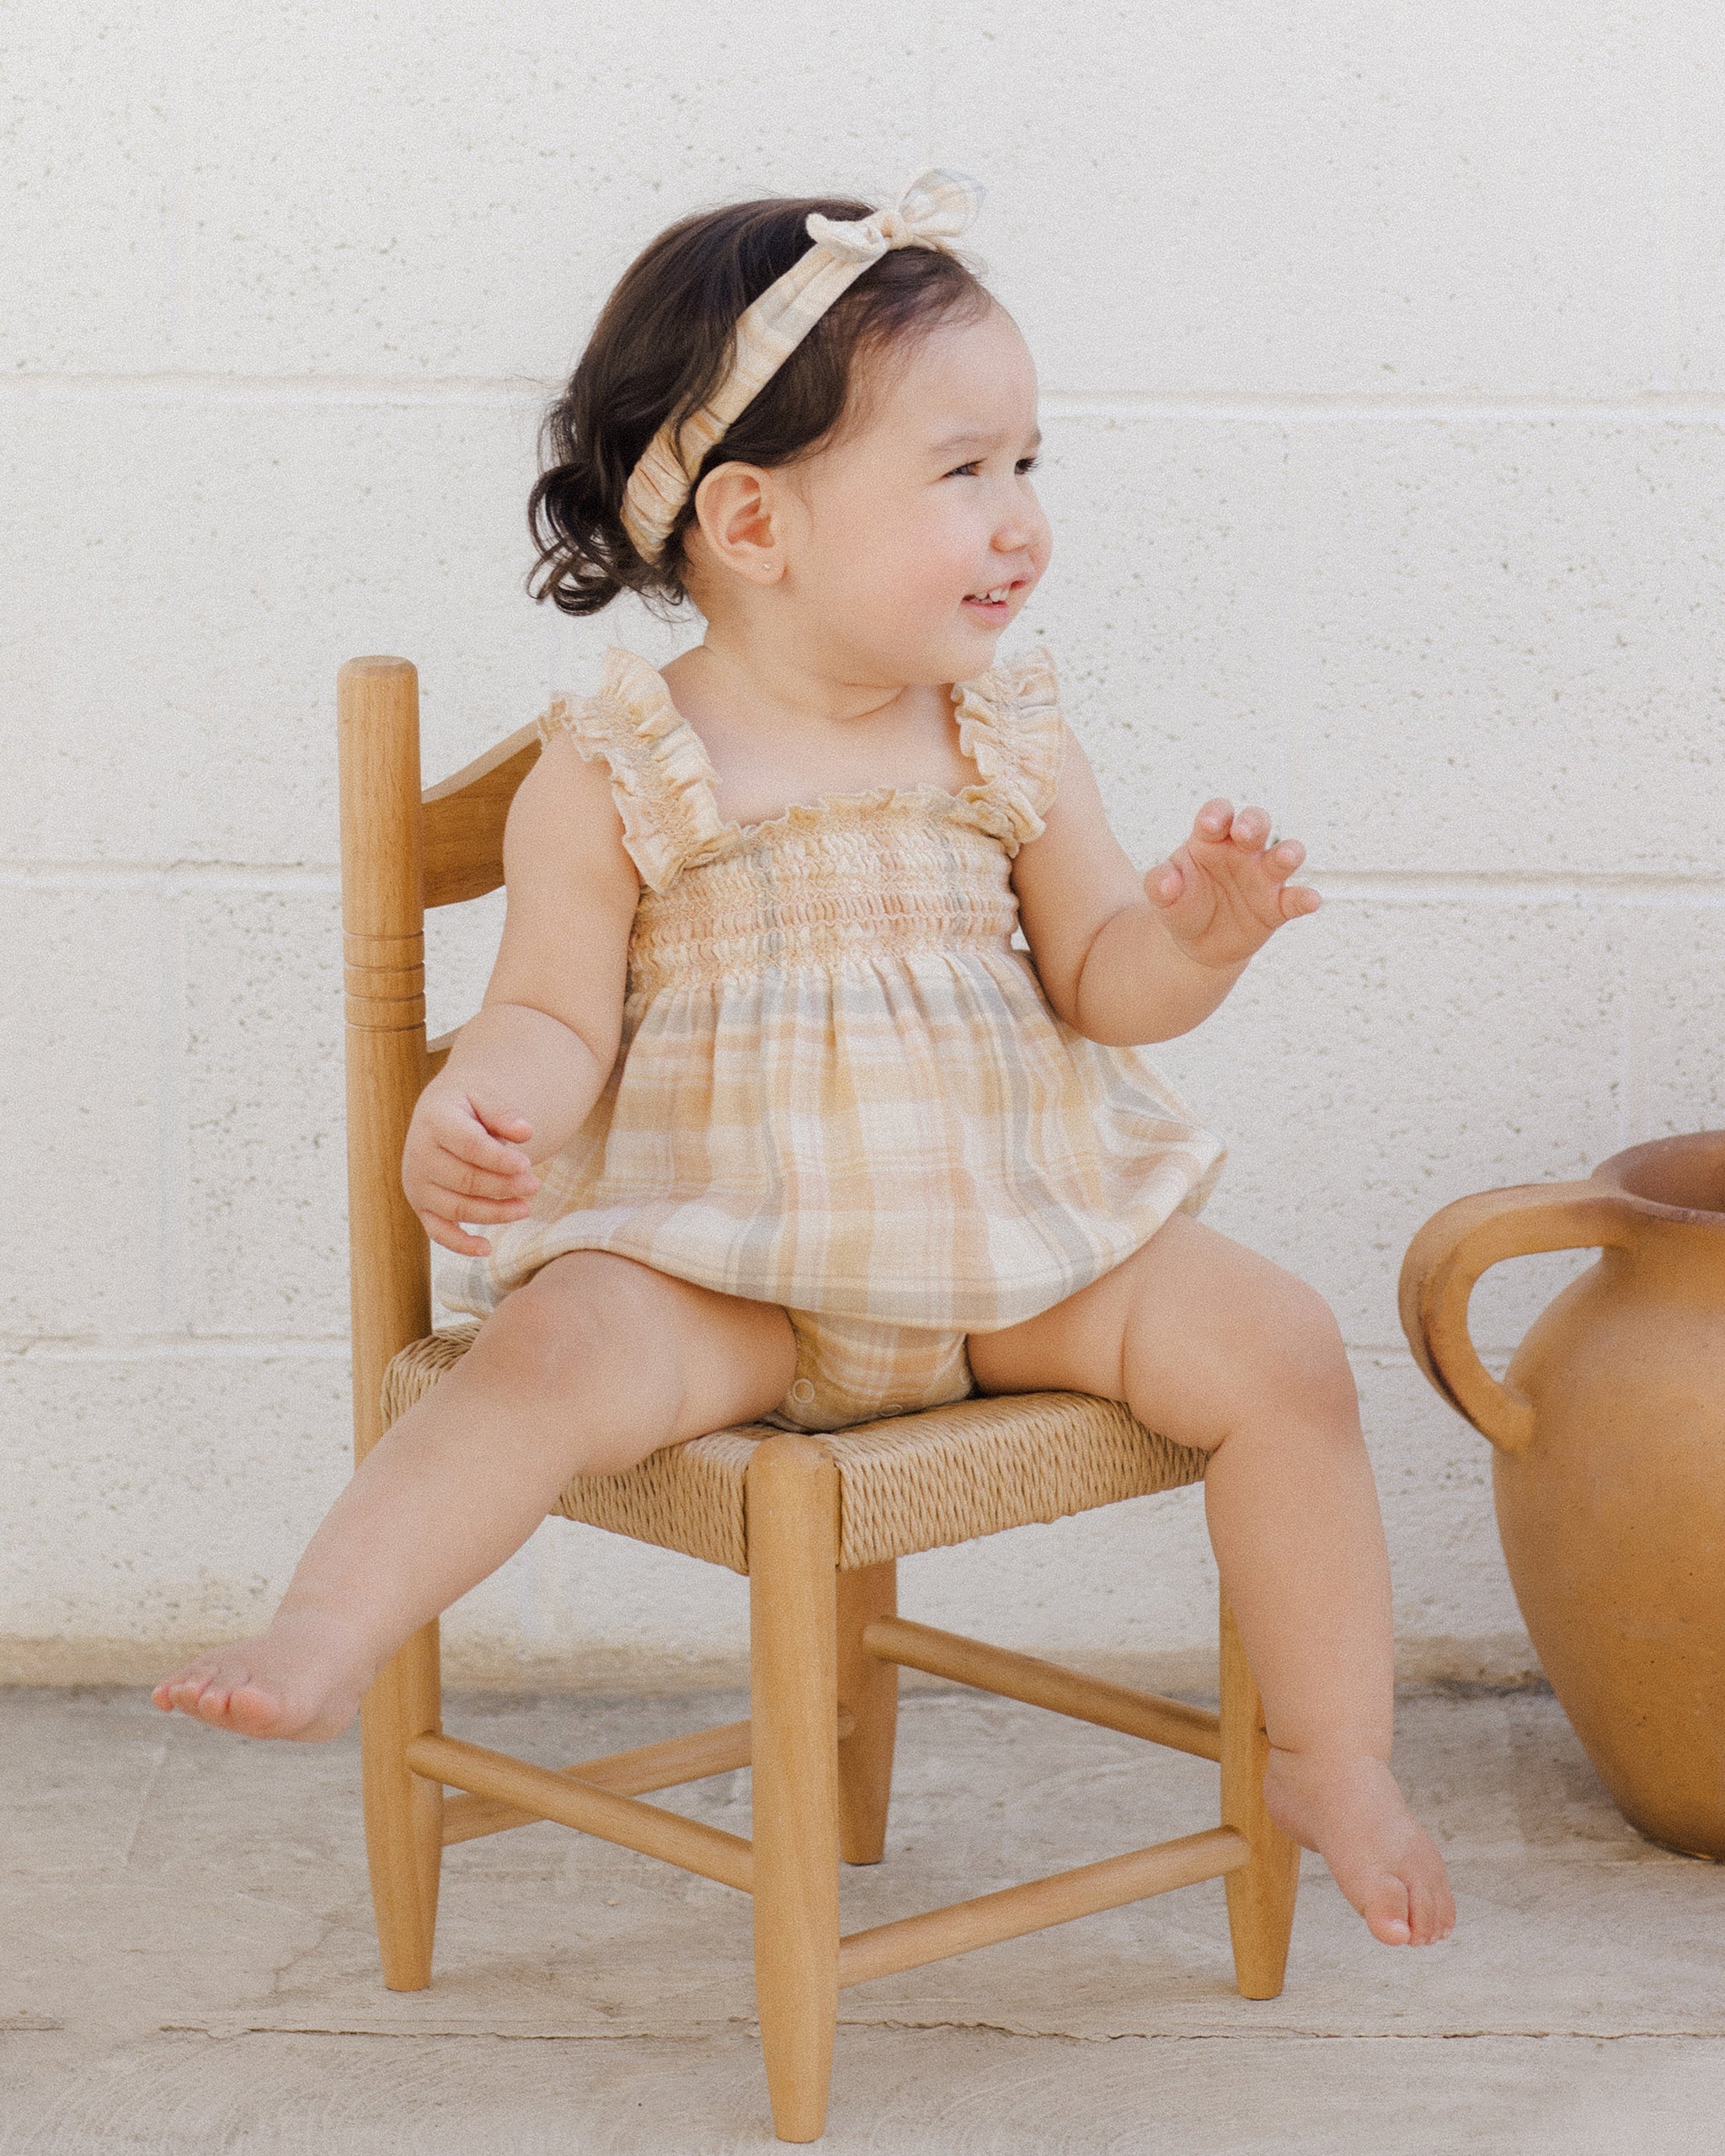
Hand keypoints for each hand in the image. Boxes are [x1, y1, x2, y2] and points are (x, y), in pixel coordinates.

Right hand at [402, 1084, 539, 1257]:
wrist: (437, 1118)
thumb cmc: (468, 1109)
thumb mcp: (483, 1098)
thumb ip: (504, 1113)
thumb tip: (526, 1132)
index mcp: (434, 1121)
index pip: (470, 1146)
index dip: (500, 1159)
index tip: (527, 1164)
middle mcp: (419, 1156)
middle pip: (466, 1180)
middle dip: (503, 1186)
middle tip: (534, 1186)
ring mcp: (418, 1185)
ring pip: (457, 1208)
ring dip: (494, 1213)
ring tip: (525, 1208)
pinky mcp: (422, 1207)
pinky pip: (438, 1232)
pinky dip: (460, 1245)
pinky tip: (486, 1249)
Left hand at [1144, 800, 1319, 968]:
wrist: (1195, 943)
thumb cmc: (1181, 904)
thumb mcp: (1163, 895)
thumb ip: (1159, 884)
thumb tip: (1165, 882)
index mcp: (1211, 840)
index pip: (1218, 815)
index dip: (1217, 814)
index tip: (1210, 824)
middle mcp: (1241, 852)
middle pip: (1256, 824)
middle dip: (1253, 823)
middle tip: (1245, 833)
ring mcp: (1262, 877)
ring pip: (1284, 855)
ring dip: (1288, 852)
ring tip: (1285, 857)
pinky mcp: (1276, 907)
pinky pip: (1294, 899)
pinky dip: (1304, 898)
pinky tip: (1309, 900)